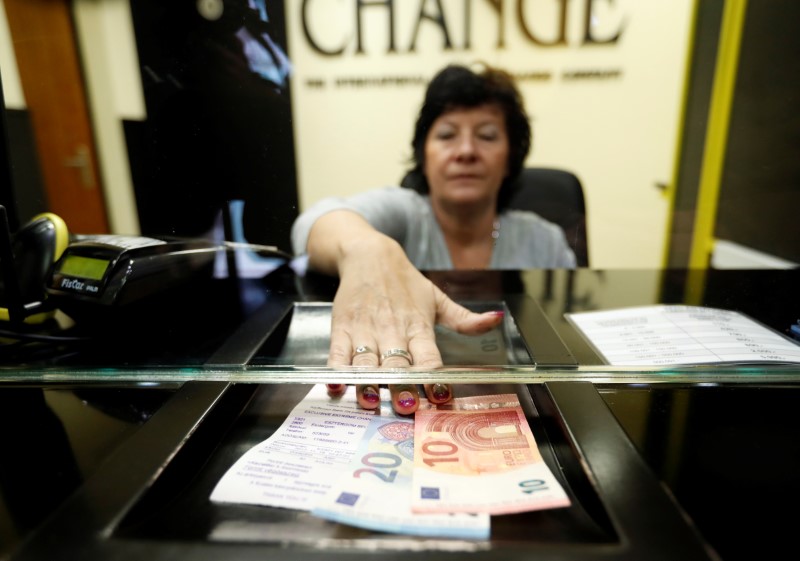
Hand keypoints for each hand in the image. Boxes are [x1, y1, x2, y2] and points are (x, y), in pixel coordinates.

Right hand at [324, 233, 502, 414]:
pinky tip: (337, 385)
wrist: (369, 256)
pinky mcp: (343, 328)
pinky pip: (338, 353)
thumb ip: (465, 318)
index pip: (428, 356)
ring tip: (371, 401)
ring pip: (367, 361)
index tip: (441, 395)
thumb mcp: (437, 298)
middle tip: (406, 406)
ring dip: (368, 382)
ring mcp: (366, 330)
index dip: (434, 376)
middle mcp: (392, 330)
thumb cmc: (405, 283)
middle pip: (397, 363)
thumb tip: (497, 321)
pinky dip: (336, 370)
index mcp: (418, 325)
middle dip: (401, 386)